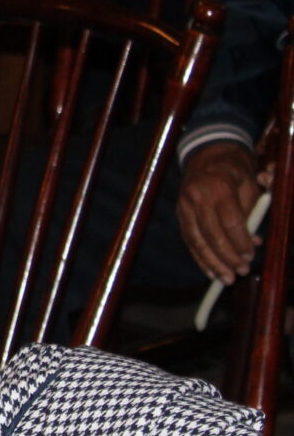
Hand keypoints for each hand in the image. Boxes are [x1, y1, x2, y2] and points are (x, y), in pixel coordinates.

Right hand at [177, 141, 265, 283]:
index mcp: (218, 185)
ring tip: (226, 279)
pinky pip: (189, 240)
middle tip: (241, 272)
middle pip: (211, 233)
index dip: (241, 242)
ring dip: (212, 262)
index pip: (230, 221)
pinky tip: (210, 271)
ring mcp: (184, 205)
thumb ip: (252, 214)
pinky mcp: (179, 214)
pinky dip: (199, 258)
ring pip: (197, 240)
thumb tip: (255, 242)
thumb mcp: (249, 186)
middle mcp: (197, 196)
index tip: (251, 256)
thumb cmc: (234, 173)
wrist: (207, 157)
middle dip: (227, 256)